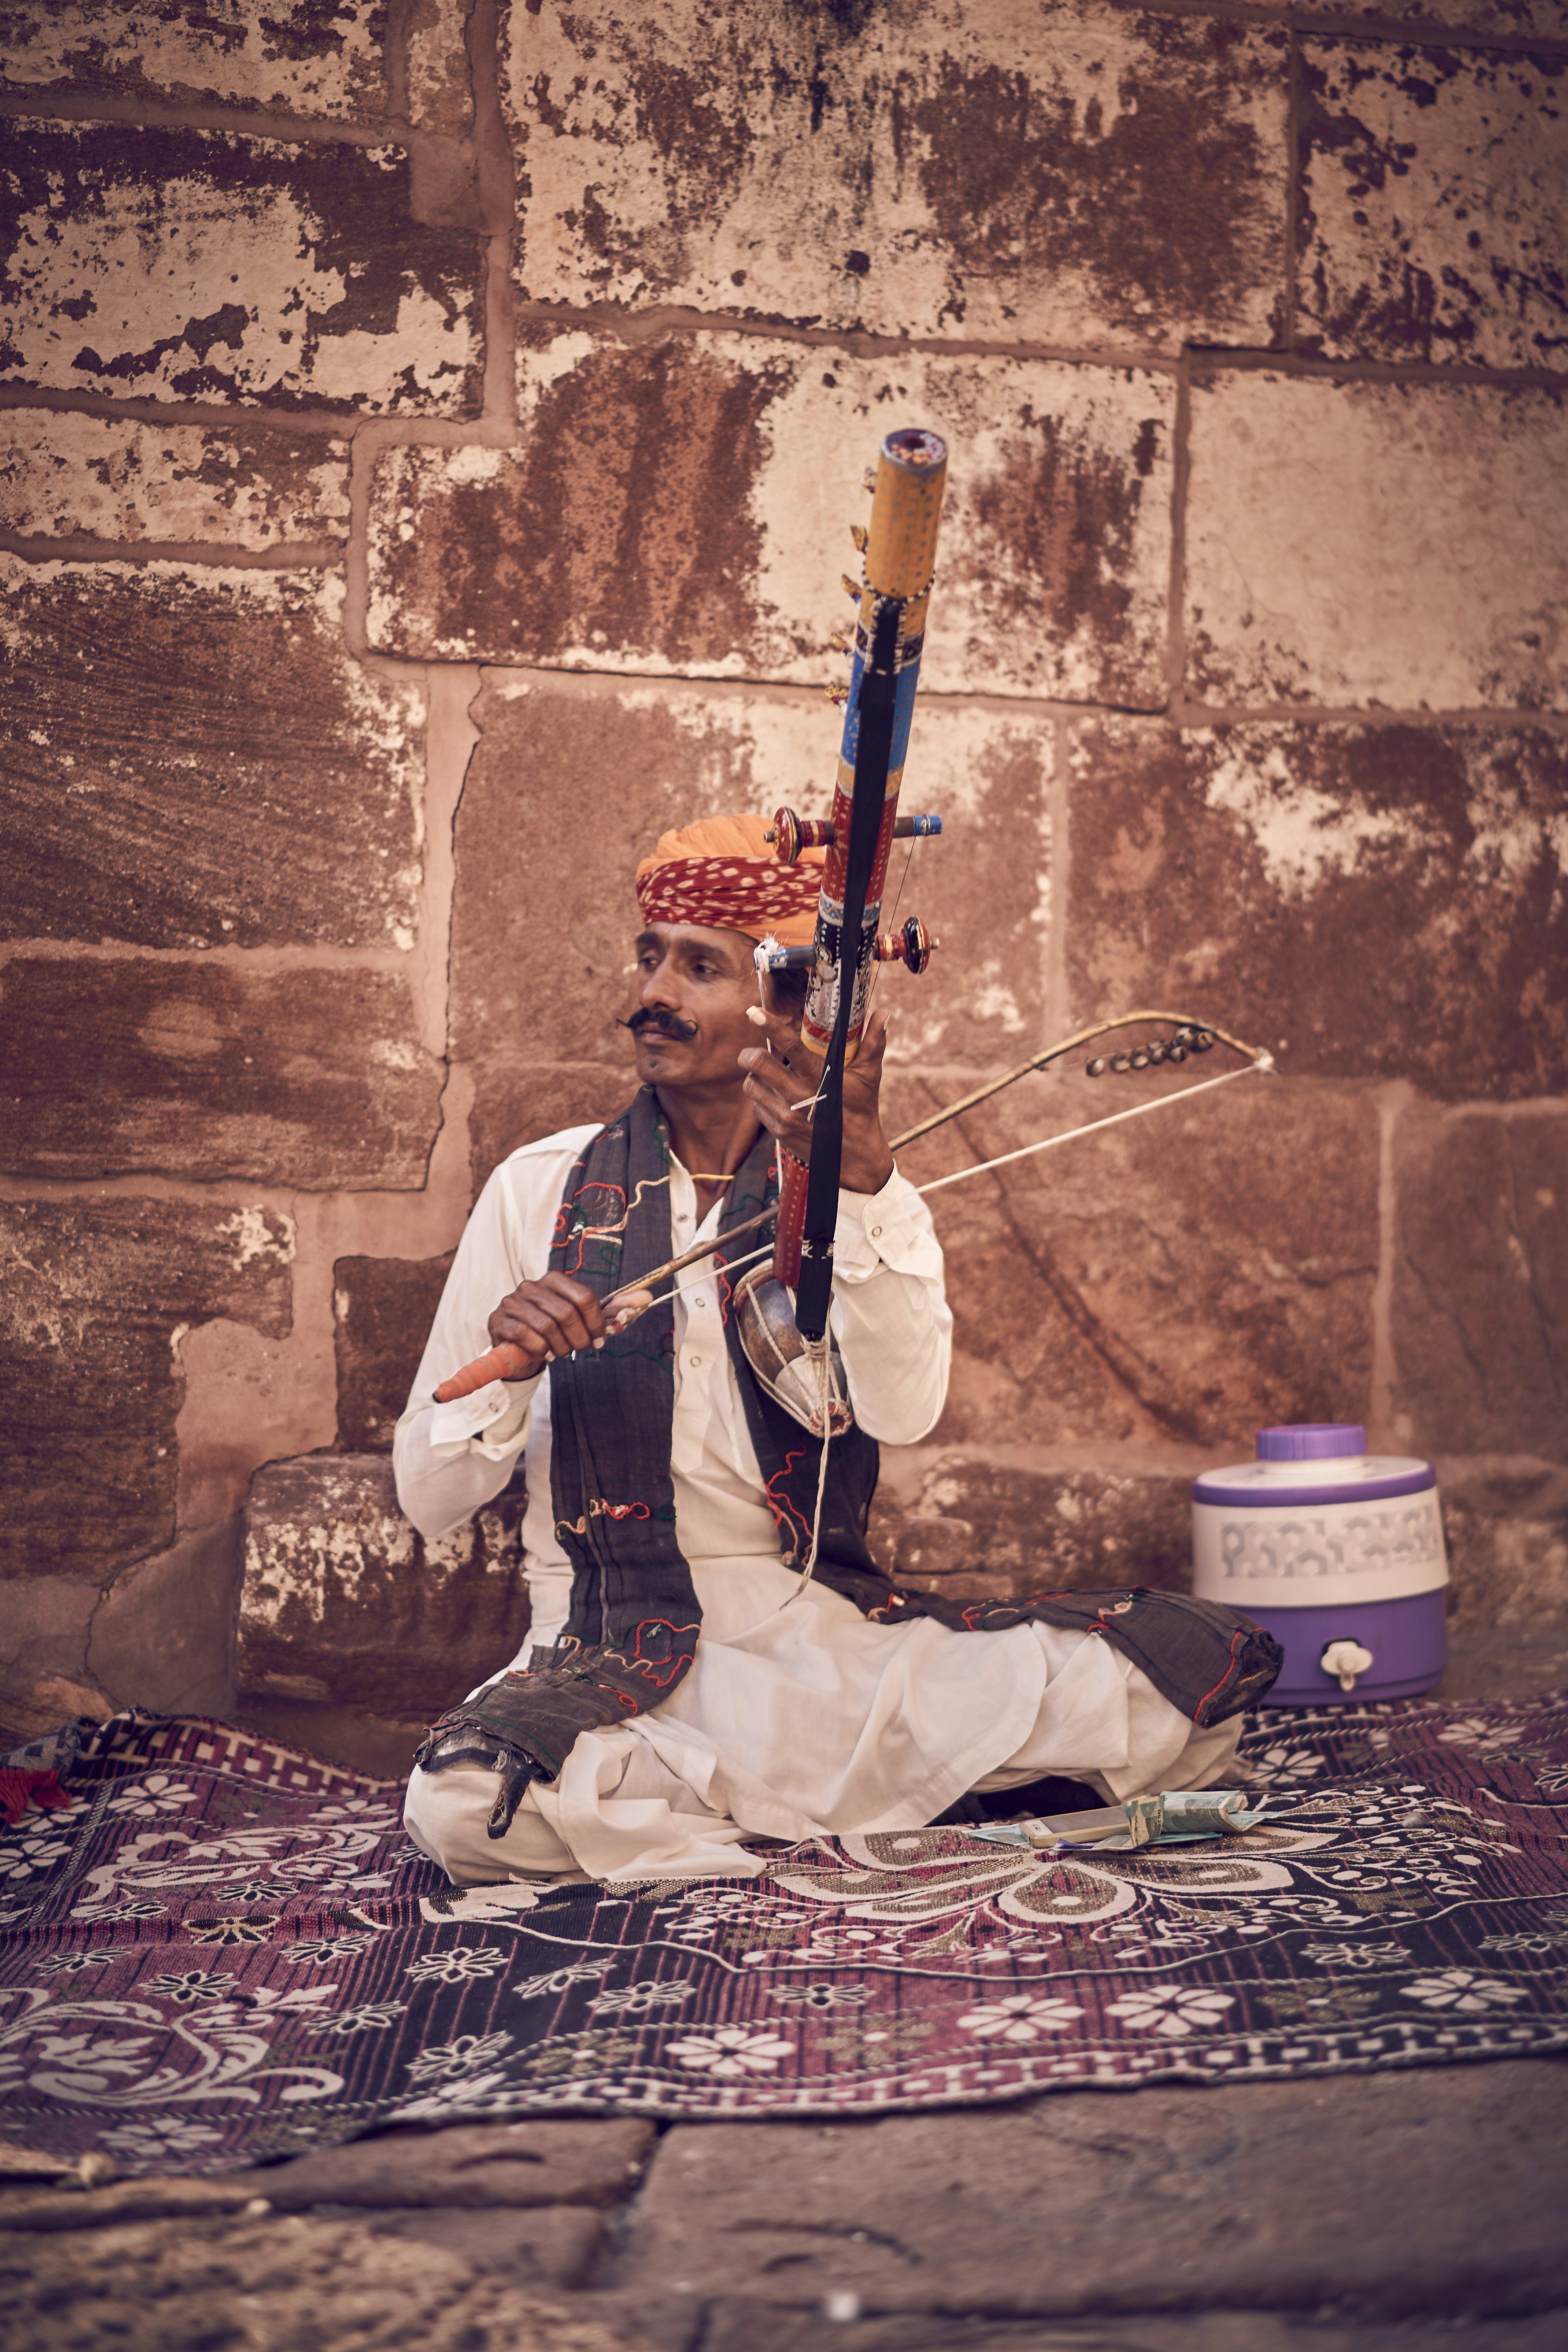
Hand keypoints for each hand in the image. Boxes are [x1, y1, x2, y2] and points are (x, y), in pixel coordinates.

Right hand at [486, 1273, 606, 1377]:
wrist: (516, 1345)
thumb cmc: (549, 1331)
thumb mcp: (572, 1319)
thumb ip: (595, 1314)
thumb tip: (630, 1310)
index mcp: (554, 1280)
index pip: (584, 1297)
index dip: (596, 1322)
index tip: (599, 1340)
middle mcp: (531, 1286)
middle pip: (567, 1313)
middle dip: (579, 1338)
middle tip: (580, 1349)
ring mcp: (512, 1302)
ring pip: (547, 1326)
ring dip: (560, 1346)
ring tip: (561, 1352)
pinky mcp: (498, 1319)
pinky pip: (524, 1335)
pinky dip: (540, 1349)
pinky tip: (545, 1354)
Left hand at [738, 1001, 895, 1196]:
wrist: (854, 1157)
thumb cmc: (861, 1112)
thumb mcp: (869, 1078)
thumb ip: (873, 1044)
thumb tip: (883, 1013)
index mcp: (821, 1079)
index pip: (791, 1048)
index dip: (770, 1027)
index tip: (754, 1012)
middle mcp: (800, 1097)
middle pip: (759, 1064)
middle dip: (749, 1054)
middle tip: (752, 1052)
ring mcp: (786, 1116)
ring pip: (752, 1085)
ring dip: (754, 1077)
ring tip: (767, 1076)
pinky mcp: (778, 1131)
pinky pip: (756, 1106)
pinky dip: (761, 1097)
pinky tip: (776, 1097)